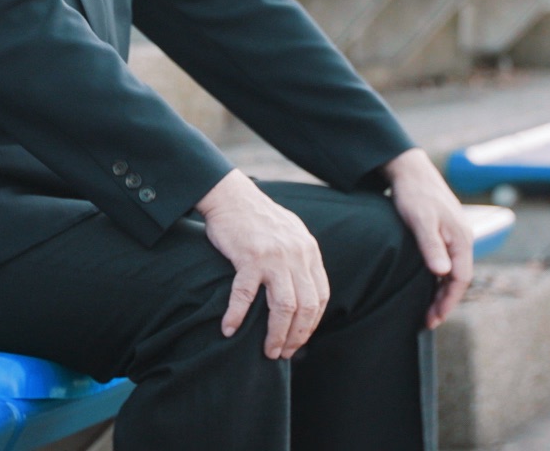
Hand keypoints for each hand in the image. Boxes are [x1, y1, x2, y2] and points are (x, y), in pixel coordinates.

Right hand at [195, 169, 329, 359]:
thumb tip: (304, 289)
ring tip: (267, 351)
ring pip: (282, 307)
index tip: (298, 340)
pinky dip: (237, 316)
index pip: (320, 297)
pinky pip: (245, 295)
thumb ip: (300, 258)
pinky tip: (229, 329)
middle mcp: (296, 255)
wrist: (231, 195)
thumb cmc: (257, 218)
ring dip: (275, 335)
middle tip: (283, 354)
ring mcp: (274, 256)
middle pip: (305, 307)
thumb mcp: (290, 233)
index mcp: (309, 251)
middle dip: (297, 336)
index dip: (311, 324)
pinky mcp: (249, 256)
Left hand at [383, 147, 475, 328]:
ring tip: (426, 309)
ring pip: (453, 271)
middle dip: (445, 302)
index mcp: (462, 239)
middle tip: (427, 321)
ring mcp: (455, 236)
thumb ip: (432, 247)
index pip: (460, 280)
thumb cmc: (414, 194)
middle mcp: (463, 239)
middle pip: (459, 279)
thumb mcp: (420, 220)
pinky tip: (426, 285)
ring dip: (441, 291)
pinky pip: (448, 262)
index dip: (448, 302)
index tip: (433, 319)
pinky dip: (438, 278)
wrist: (410, 170)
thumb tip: (444, 274)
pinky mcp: (446, 233)